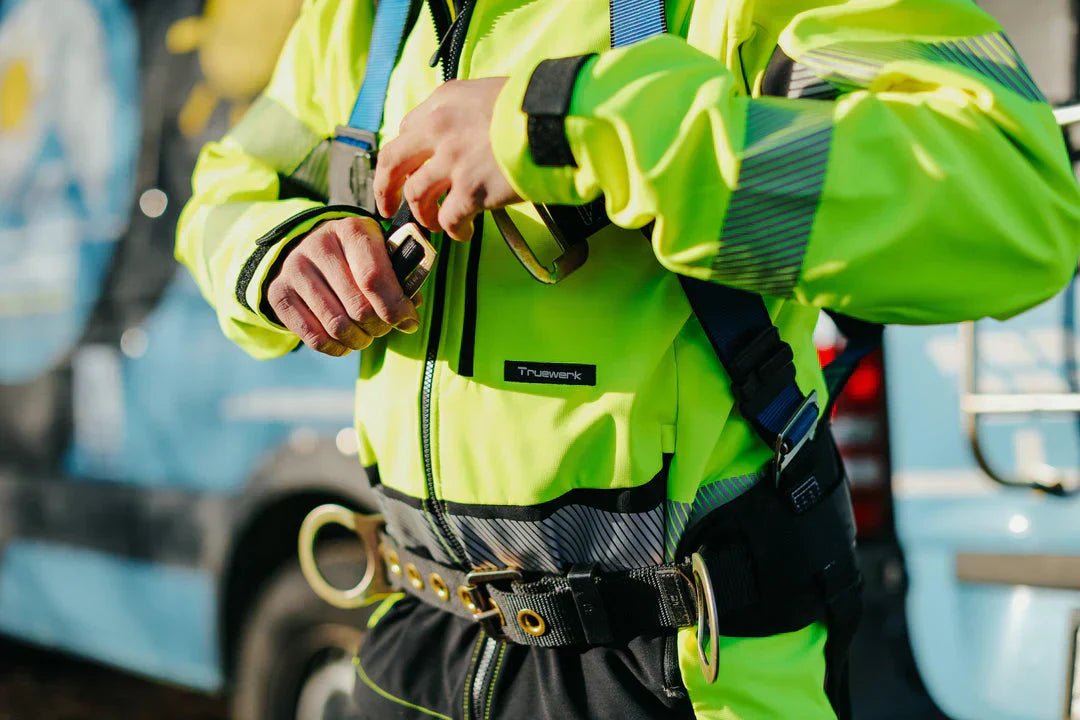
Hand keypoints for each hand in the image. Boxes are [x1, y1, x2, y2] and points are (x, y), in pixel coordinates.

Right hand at [267, 216, 420, 355]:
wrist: (308, 247)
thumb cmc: (356, 255)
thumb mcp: (381, 254)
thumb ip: (401, 280)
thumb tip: (408, 318)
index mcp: (351, 230)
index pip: (374, 278)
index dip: (395, 307)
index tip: (408, 321)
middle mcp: (319, 246)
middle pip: (358, 308)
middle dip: (380, 327)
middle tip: (385, 328)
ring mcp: (294, 269)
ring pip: (338, 326)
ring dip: (360, 340)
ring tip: (367, 336)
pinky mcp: (279, 293)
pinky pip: (315, 338)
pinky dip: (337, 348)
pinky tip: (346, 343)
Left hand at [374, 78, 521, 240]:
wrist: (554, 120)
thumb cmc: (534, 106)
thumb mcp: (490, 93)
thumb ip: (469, 112)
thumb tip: (469, 135)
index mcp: (443, 102)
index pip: (407, 130)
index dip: (406, 155)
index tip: (409, 169)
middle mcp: (438, 129)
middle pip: (391, 162)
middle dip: (384, 188)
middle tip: (388, 206)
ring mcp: (451, 161)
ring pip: (416, 195)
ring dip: (423, 214)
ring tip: (436, 225)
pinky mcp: (469, 190)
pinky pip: (448, 218)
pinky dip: (453, 229)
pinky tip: (464, 232)